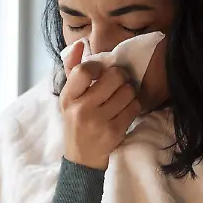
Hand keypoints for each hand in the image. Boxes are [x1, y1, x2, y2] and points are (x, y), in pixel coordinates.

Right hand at [60, 41, 141, 169]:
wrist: (81, 159)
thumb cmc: (76, 122)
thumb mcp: (69, 98)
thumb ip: (72, 69)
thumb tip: (80, 43)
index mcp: (68, 97)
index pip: (84, 70)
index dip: (99, 66)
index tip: (102, 72)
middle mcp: (81, 109)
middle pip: (113, 77)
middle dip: (120, 77)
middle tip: (119, 82)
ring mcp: (99, 121)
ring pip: (128, 91)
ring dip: (129, 92)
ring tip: (122, 97)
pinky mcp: (114, 132)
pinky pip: (135, 107)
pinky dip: (134, 106)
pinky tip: (126, 110)